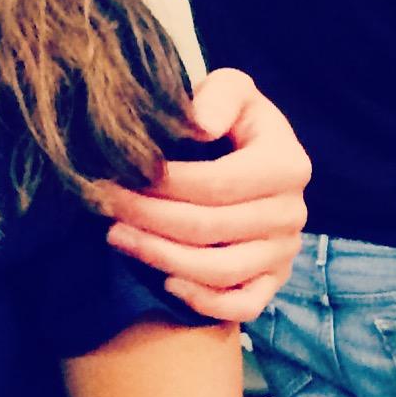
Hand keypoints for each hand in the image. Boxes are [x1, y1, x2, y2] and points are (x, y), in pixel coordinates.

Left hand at [96, 69, 308, 321]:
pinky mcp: (273, 281)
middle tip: (104, 205)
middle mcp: (291, 213)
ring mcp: (284, 252)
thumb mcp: (231, 91)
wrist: (252, 157)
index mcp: (286, 165)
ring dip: (160, 256)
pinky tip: (165, 281)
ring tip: (116, 235)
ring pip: (220, 271)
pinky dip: (203, 301)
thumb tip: (200, 124)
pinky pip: (242, 305)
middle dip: (148, 217)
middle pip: (211, 228)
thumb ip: (220, 95)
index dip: (163, 183)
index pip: (216, 183)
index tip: (116, 174)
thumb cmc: (232, 122)